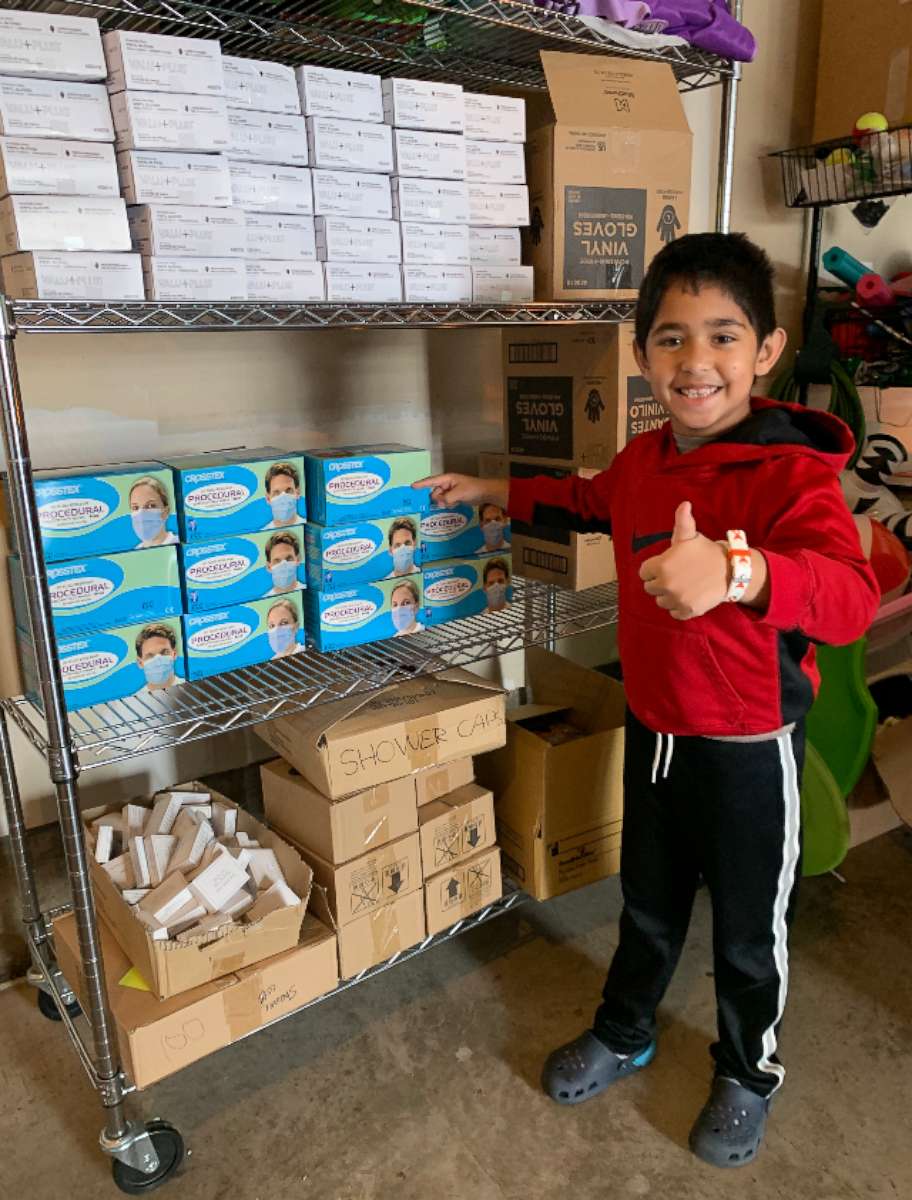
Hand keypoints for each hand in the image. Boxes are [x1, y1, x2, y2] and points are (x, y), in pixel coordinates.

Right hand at [413, 473, 508, 508]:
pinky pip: (446, 502)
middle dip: (437, 499)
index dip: (421, 484)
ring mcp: (450, 491)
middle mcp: (447, 484)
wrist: (485, 493)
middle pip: (434, 492)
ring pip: (440, 499)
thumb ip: (446, 498)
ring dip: (444, 503)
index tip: (412, 487)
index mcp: (447, 479)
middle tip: (445, 502)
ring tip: (454, 503)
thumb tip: (437, 502)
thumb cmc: (472, 489)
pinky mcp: (454, 497)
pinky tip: (456, 505)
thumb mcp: (459, 493)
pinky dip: (449, 504)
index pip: (431, 481)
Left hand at [639, 501, 728, 620]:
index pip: (643, 572)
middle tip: (676, 576)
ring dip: (668, 596)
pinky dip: (678, 608)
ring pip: (661, 602)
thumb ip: (682, 522)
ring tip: (682, 586)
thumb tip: (684, 504)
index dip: (653, 569)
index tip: (665, 566)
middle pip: (650, 588)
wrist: (730, 571)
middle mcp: (665, 584)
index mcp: (660, 565)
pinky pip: (673, 613)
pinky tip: (688, 597)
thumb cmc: (706, 552)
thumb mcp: (691, 536)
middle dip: (660, 582)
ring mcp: (676, 599)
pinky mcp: (686, 611)